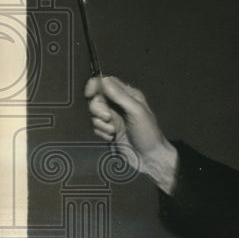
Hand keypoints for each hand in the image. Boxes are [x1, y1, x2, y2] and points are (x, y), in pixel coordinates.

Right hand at [84, 75, 177, 192]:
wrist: (149, 158)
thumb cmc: (147, 133)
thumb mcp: (137, 111)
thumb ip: (120, 95)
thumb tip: (103, 79)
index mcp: (128, 95)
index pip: (106, 82)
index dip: (95, 86)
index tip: (89, 94)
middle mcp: (119, 104)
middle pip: (96, 98)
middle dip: (98, 109)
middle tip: (108, 118)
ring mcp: (113, 118)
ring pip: (94, 113)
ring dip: (101, 123)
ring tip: (114, 131)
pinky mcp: (108, 130)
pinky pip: (96, 126)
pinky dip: (102, 132)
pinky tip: (112, 137)